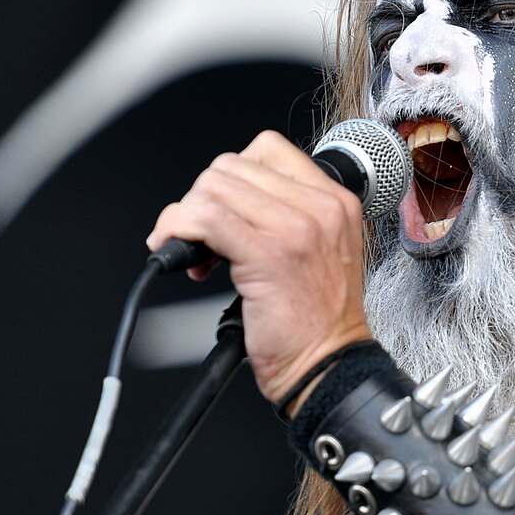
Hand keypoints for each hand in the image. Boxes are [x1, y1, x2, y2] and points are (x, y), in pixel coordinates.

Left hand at [146, 130, 373, 404]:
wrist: (328, 366)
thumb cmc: (321, 321)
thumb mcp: (323, 250)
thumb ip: (290, 214)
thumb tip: (227, 200)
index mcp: (336, 201)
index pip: (267, 149)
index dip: (233, 177)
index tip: (227, 211)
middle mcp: (321, 207)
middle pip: (231, 166)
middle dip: (204, 199)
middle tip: (205, 240)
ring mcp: (295, 228)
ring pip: (212, 188)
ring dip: (186, 218)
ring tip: (197, 255)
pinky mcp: (266, 255)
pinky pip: (203, 219)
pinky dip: (177, 231)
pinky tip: (181, 257)